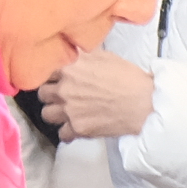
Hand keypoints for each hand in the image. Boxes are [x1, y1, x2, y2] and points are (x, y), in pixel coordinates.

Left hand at [41, 50, 155, 142]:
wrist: (143, 103)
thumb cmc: (128, 78)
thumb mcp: (104, 56)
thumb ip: (83, 56)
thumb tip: (74, 53)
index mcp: (70, 67)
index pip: (45, 70)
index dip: (52, 75)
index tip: (57, 79)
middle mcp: (64, 88)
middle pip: (42, 93)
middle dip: (52, 94)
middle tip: (63, 95)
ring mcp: (69, 110)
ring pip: (47, 114)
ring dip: (56, 113)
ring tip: (67, 112)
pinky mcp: (77, 128)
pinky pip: (62, 134)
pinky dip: (68, 132)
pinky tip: (76, 126)